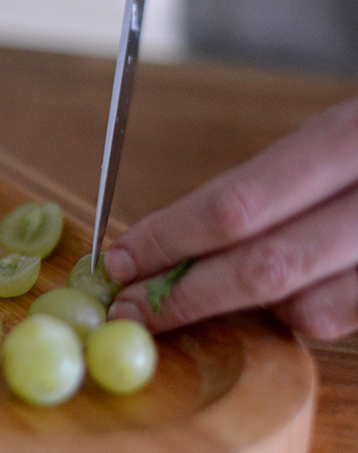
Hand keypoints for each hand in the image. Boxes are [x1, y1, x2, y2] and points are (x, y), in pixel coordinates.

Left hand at [104, 96, 357, 339]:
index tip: (117, 260)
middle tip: (133, 310)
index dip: (168, 239)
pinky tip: (296, 289)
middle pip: (265, 267)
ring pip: (309, 310)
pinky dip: (306, 313)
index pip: (236, 204)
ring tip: (228, 286)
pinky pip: (347, 318)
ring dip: (255, 308)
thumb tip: (185, 238)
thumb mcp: (338, 133)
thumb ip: (274, 184)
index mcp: (348, 139)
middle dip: (187, 296)